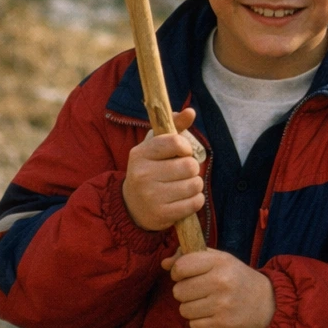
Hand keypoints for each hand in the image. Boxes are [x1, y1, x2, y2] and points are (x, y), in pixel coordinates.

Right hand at [122, 108, 203, 231]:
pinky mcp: (161, 215)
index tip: (182, 153)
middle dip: (192, 168)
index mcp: (140, 154)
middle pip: (190, 166)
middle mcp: (142, 175)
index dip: (186, 147)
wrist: (132, 206)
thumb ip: (174, 127)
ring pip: (195, 184)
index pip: (175, 142)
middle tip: (181, 172)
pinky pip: (195, 203)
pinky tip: (184, 199)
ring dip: (195, 185)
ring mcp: (151, 197)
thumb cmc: (150, 169)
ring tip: (182, 185)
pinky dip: (195, 200)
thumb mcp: (155, 146)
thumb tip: (190, 112)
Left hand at [161, 249, 276, 327]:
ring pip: (184, 309)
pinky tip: (213, 314)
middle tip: (200, 291)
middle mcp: (221, 282)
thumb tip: (165, 263)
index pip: (181, 267)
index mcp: (220, 262)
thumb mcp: (221, 260)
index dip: (177, 272)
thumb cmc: (238, 278)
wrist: (267, 303)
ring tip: (208, 303)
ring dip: (192, 308)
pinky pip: (193, 324)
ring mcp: (222, 304)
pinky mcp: (222, 324)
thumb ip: (193, 257)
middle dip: (185, 292)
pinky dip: (200, 321)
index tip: (185, 275)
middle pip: (178, 291)